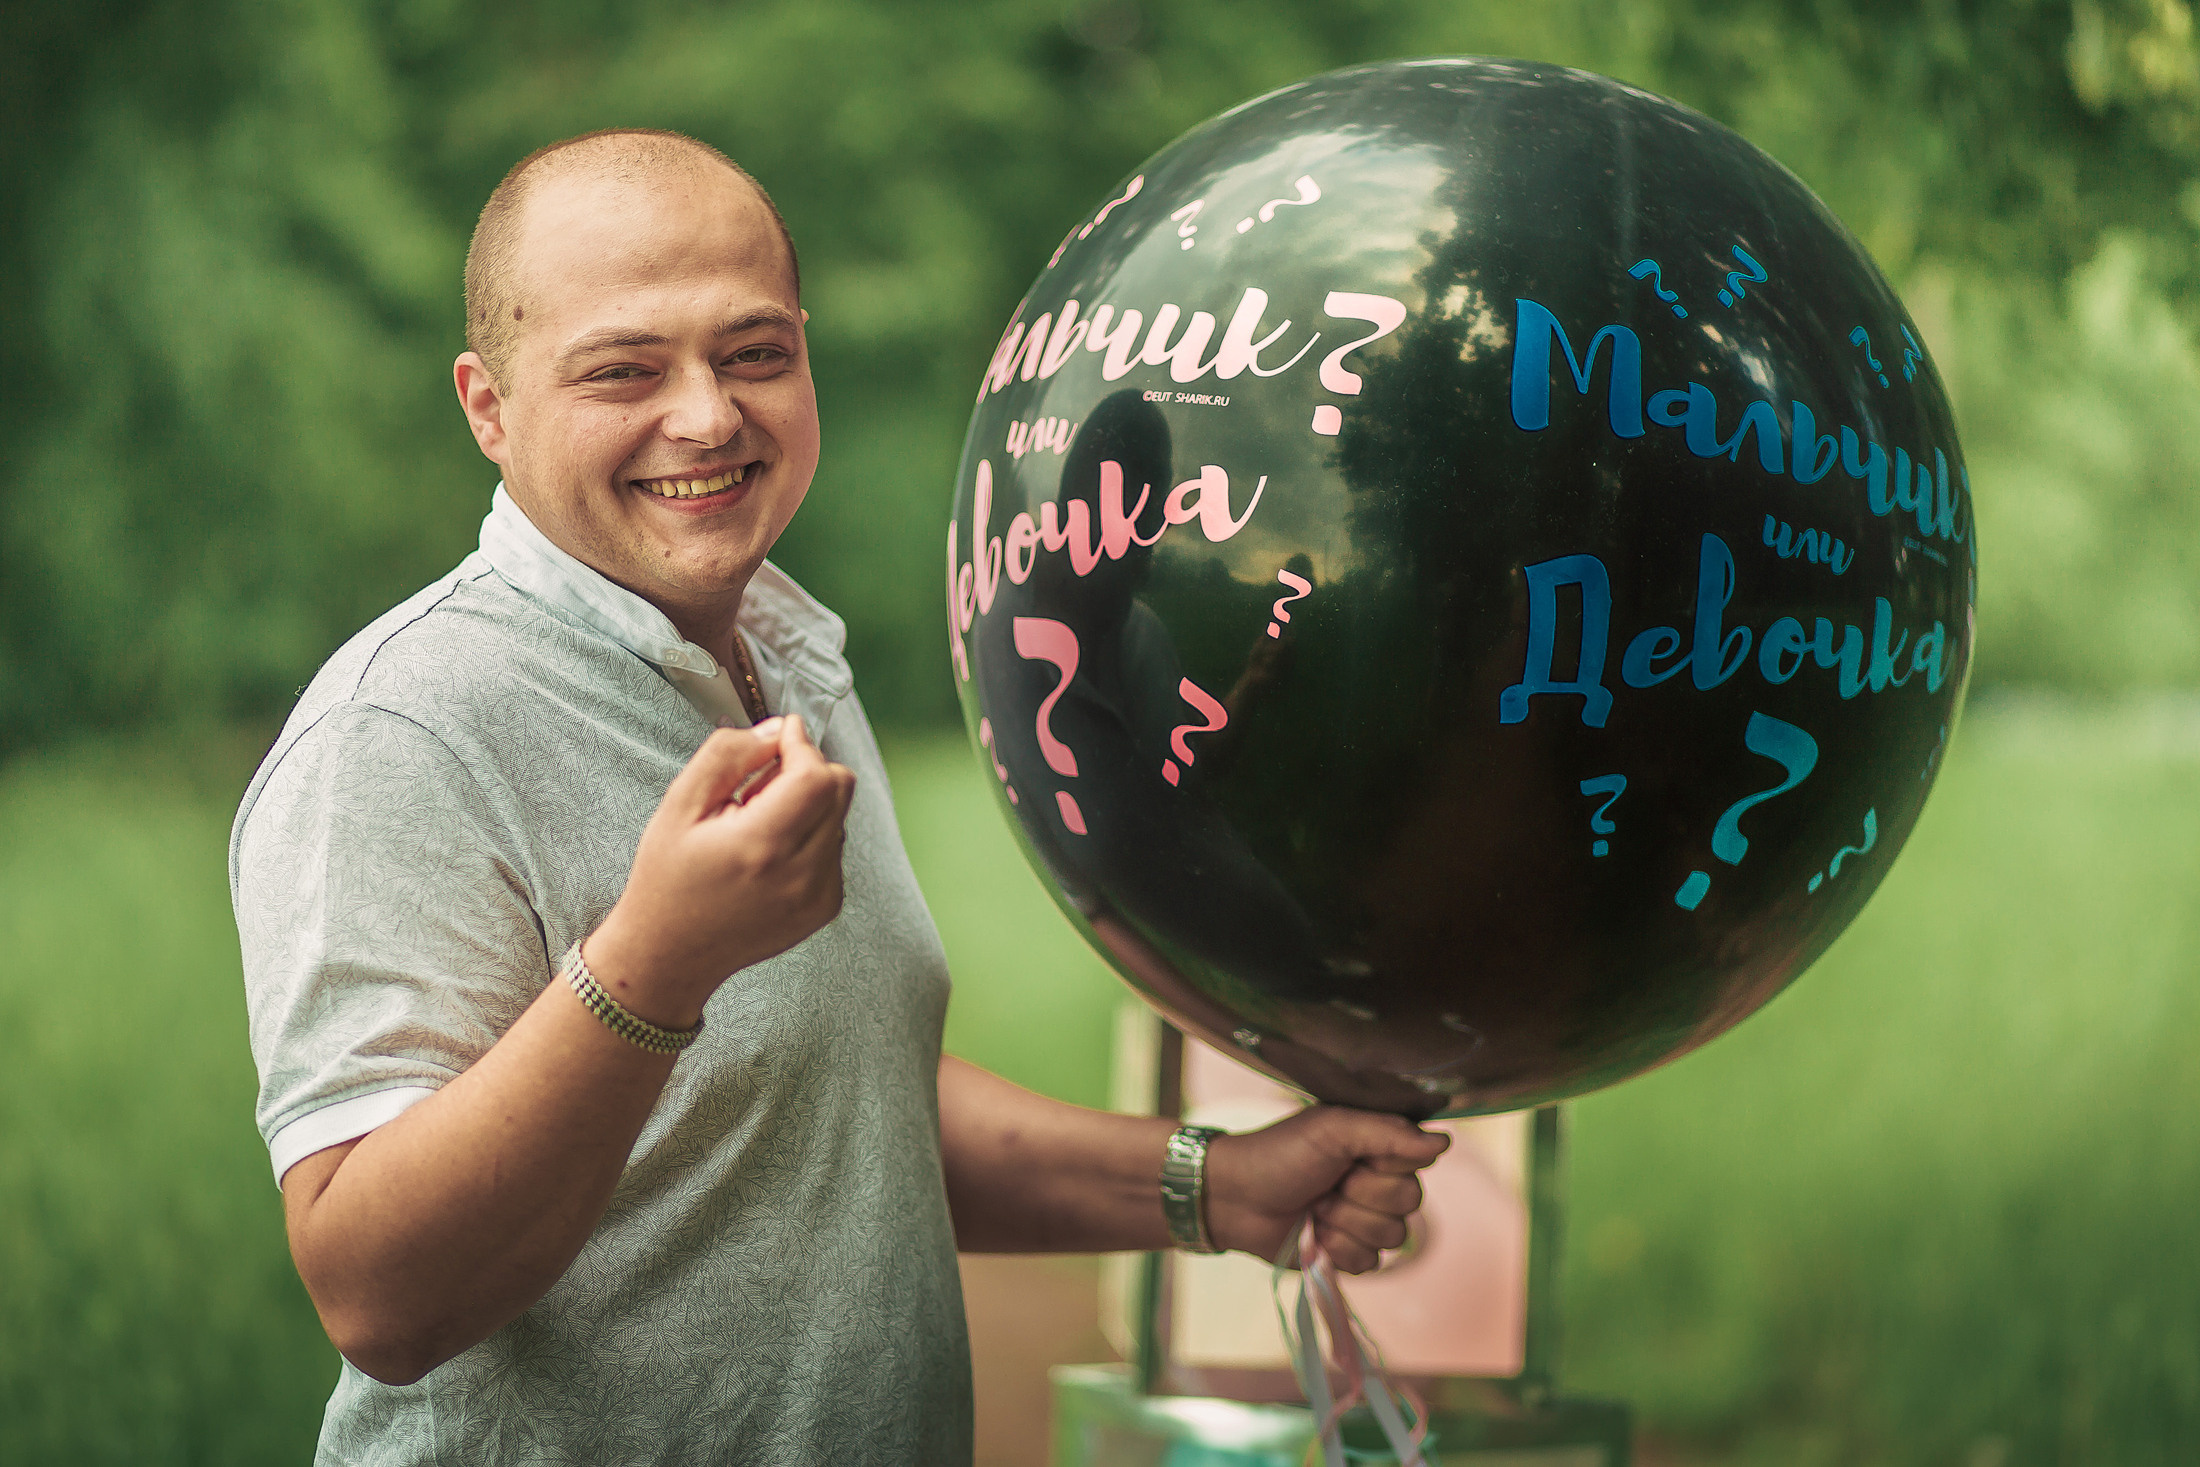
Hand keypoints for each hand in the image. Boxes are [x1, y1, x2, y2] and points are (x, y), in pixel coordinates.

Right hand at [586, 715, 854, 1026]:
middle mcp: (801, 875)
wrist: (670, 955)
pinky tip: (767, 854)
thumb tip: (777, 731)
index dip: (801, 745)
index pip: (817, 776)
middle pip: (840, 790)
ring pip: (840, 816)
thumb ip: (729, 755)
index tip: (779, 735)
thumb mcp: (680, 805)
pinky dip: (810, 836)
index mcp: (762, 846)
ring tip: (757, 825)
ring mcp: (819, 896)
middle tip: (758, 785)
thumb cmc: (667, 878)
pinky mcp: (826, 908)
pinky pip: (835, 848)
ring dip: (808, 804)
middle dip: (805, 770)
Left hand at [1201, 1108, 1449, 1273]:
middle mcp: (1379, 1183)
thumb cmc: (1277, 1154)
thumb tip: (1444, 1143)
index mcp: (1378, 1148)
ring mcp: (1365, 1221)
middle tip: (1327, 1184)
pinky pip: (1372, 1264)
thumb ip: (1388, 1133)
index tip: (1352, 1158)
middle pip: (1410, 1203)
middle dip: (1361, 1196)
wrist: (1234, 1198)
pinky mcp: (1350, 1255)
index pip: (1420, 1162)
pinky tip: (1315, 1234)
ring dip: (1346, 1224)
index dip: (1386, 1165)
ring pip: (1394, 1237)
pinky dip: (1339, 1250)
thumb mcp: (1331, 1129)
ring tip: (1315, 1208)